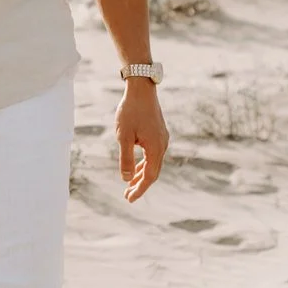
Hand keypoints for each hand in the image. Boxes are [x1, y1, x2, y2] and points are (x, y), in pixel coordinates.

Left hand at [116, 81, 166, 202]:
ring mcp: (162, 139)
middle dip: (140, 185)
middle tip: (127, 195)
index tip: (129, 199)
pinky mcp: (159, 133)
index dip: (139, 189)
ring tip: (130, 184)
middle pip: (153, 172)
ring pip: (153, 163)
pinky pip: (153, 154)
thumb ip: (126, 159)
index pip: (149, 177)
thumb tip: (126, 179)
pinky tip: (136, 166)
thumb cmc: (130, 111)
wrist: (141, 89)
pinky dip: (145, 163)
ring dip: (142, 174)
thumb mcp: (124, 136)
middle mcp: (163, 145)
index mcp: (156, 148)